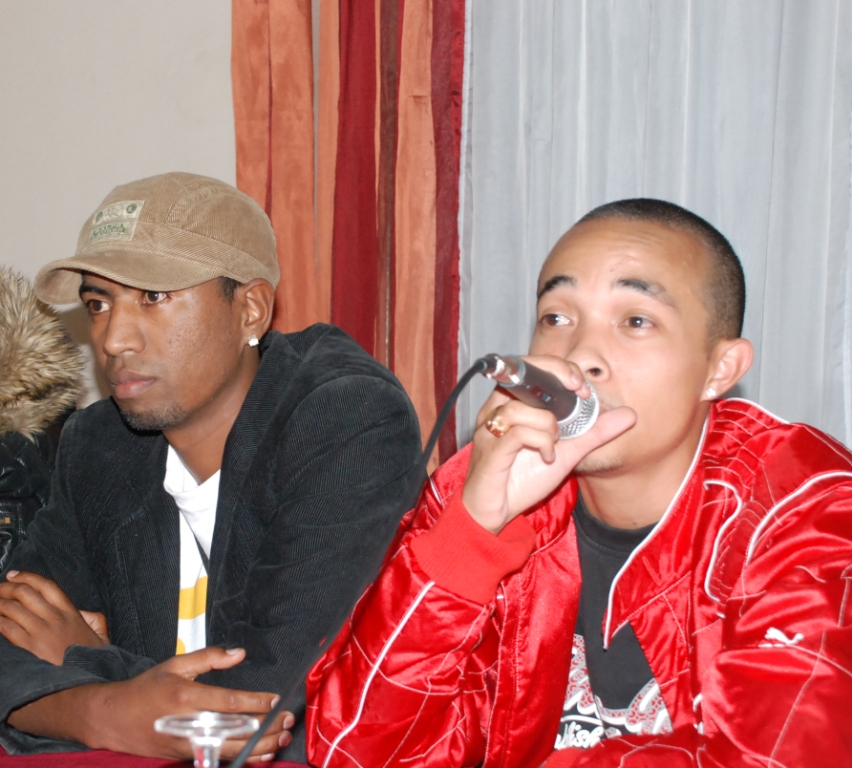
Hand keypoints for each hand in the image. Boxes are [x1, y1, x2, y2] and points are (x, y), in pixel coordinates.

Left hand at [0, 571, 108, 663]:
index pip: (46, 585)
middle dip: (6, 588)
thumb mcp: (101, 635)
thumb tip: (83, 612)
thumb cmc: (92, 660)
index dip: (27, 576)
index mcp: (71, 611)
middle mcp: (54, 617)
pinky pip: (6, 627)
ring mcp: (41, 632)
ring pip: (12, 608)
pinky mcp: (29, 647)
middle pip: (25, 592)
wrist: (85, 682)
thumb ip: (94, 618)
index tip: (13, 575)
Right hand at [7, 646, 293, 759]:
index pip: (230, 702)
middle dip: (265, 728)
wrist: (111, 718)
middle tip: (288, 721)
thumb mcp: (175, 664)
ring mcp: (185, 744)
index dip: (256, 703)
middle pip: (234, 730)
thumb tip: (240, 653)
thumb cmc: (146, 688)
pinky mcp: (182, 757)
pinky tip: (260, 754)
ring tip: (282, 739)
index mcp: (186, 696)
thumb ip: (209, 657)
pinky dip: (241, 758)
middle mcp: (187, 723)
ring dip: (259, 746)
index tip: (276, 700)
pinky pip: (218, 759)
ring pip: (229, 750)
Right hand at [463, 356, 635, 532]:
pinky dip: (541, 442)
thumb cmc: (521, 480)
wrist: (495, 513)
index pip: (530, 366)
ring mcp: (489, 429)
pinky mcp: (491, 449)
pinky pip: (518, 433)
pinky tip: (548, 458)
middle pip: (521, 372)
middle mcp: (495, 411)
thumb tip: (629, 414)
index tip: (581, 386)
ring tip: (556, 443)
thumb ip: (595, 432)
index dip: (557, 367)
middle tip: (578, 390)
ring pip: (520, 407)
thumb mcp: (568, 452)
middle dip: (554, 373)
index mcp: (510, 404)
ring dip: (548, 425)